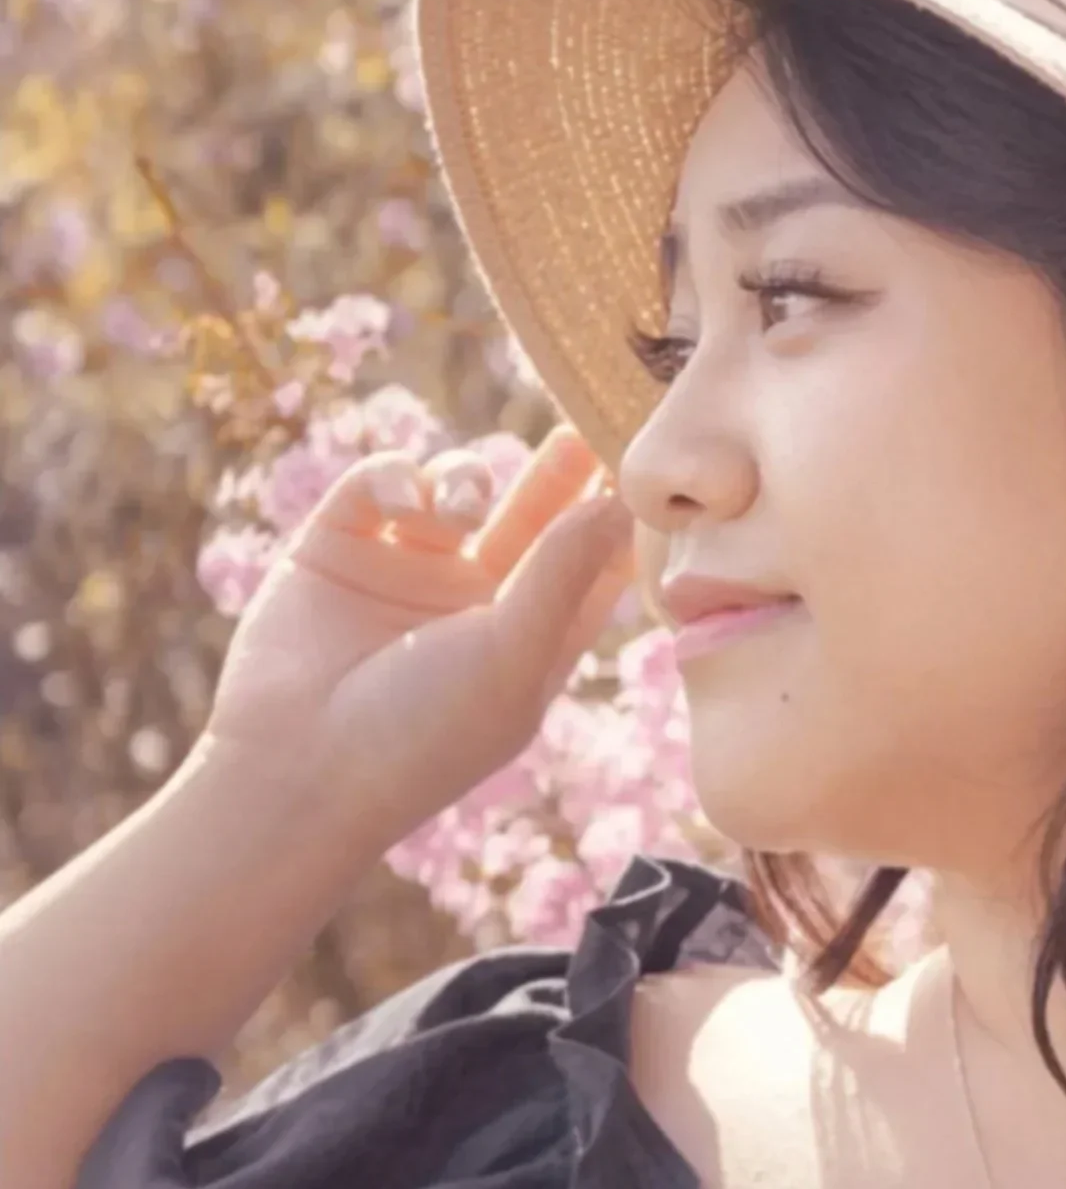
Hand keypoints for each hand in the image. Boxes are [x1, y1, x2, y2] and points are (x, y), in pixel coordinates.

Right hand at [199, 427, 639, 851]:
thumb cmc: (422, 731)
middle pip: (533, 515)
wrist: (295, 765)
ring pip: (458, 486)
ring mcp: (406, 568)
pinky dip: (398, 478)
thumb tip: (622, 501)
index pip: (588, 563)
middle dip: (559, 471)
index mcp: (530, 638)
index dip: (616, 515)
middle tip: (585, 423)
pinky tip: (402, 508)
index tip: (647, 466)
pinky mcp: (339, 542)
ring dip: (467, 479)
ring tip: (460, 511)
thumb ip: (565, 570)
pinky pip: (383, 480)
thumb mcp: (512, 654)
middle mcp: (472, 601)